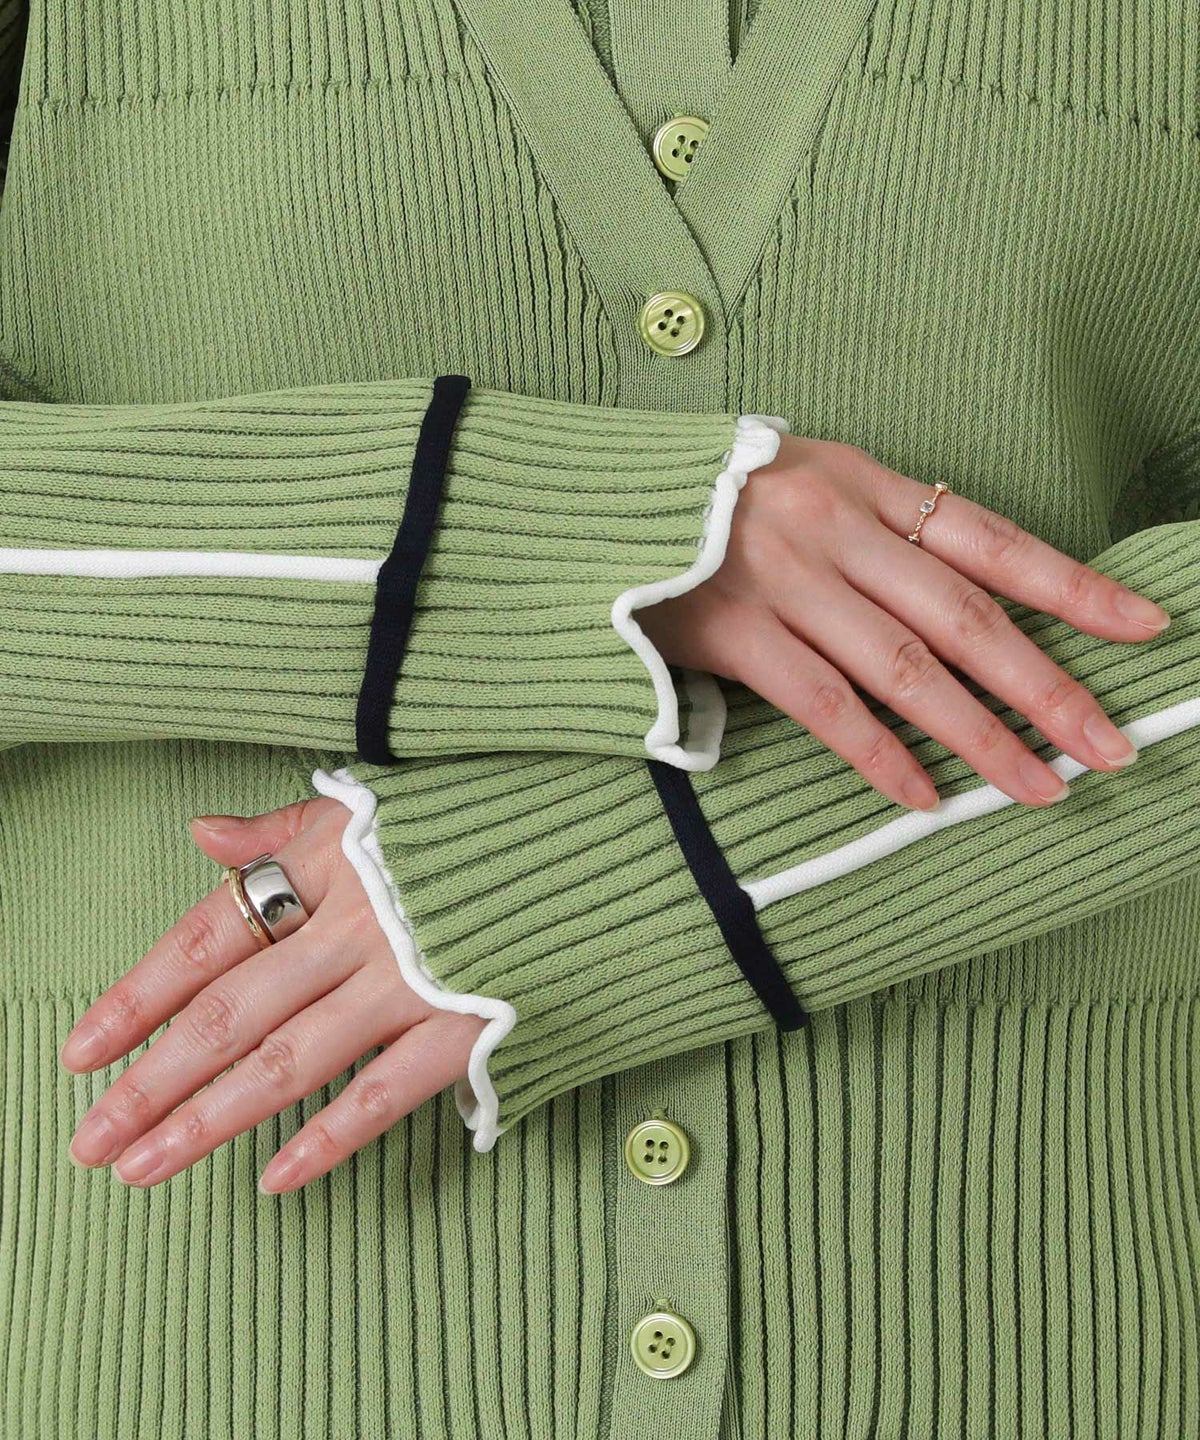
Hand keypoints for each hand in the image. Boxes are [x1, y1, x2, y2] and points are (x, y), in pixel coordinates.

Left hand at [58, 798, 486, 1192]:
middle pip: (232, 1009)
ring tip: (143, 1168)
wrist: (615, 833)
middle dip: (152, 1079)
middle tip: (89, 1142)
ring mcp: (414, 976)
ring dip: (209, 1118)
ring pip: (290, 1058)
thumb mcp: (387, 799)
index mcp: (334, 861)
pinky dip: (329, 1136)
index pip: (211, 932)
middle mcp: (359, 922)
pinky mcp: (471, 1021)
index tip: (80, 1052)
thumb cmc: (499, 813)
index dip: (139, 994)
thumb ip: (291, 825)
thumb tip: (205, 832)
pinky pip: (387, 1090)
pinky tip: (274, 1178)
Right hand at [638, 435, 1171, 809]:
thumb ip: (876, 527)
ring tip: (1036, 787)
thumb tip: (960, 593)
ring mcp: (784, 580)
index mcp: (864, 484)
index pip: (993, 540)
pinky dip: (877, 757)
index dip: (1075, 586)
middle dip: (1046, 686)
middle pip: (966, 616)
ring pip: (906, 668)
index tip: (1146, 629)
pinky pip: (822, 706)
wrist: (592, 500)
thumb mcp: (802, 483)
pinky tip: (923, 799)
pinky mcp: (731, 632)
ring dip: (978, 735)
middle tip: (1109, 745)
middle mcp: (835, 528)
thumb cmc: (706, 500)